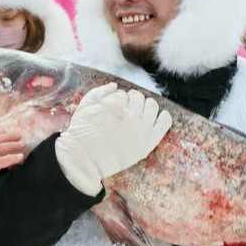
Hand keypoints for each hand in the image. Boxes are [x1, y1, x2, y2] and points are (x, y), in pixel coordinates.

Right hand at [55, 84, 171, 195]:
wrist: (83, 159)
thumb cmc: (80, 135)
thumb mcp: (83, 107)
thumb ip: (98, 92)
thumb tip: (114, 85)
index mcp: (114, 103)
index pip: (123, 94)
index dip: (119, 100)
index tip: (116, 107)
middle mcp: (129, 113)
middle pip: (138, 97)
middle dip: (133, 100)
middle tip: (128, 109)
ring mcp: (140, 126)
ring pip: (152, 106)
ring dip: (147, 106)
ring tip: (141, 113)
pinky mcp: (148, 140)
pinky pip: (164, 122)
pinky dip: (164, 117)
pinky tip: (160, 117)